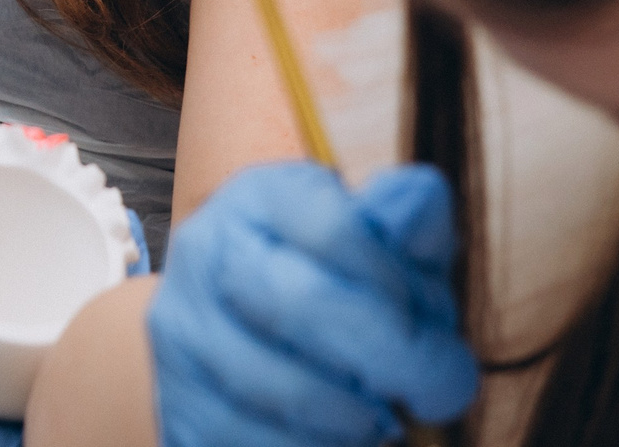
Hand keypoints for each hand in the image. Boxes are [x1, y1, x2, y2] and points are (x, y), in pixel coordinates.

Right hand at [148, 163, 476, 446]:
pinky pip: (251, 438)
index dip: (400, 287)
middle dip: (389, 356)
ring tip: (382, 415)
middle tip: (437, 388)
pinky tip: (338, 434)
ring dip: (353, 413)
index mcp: (262, 196)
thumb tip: (419, 198)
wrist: (241, 337)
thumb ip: (406, 226)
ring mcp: (183, 325)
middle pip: (301, 302)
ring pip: (277, 383)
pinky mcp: (178, 397)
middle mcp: (206, 248)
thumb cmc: (332, 284)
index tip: (439, 332)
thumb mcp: (378, 248)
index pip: (334, 228)